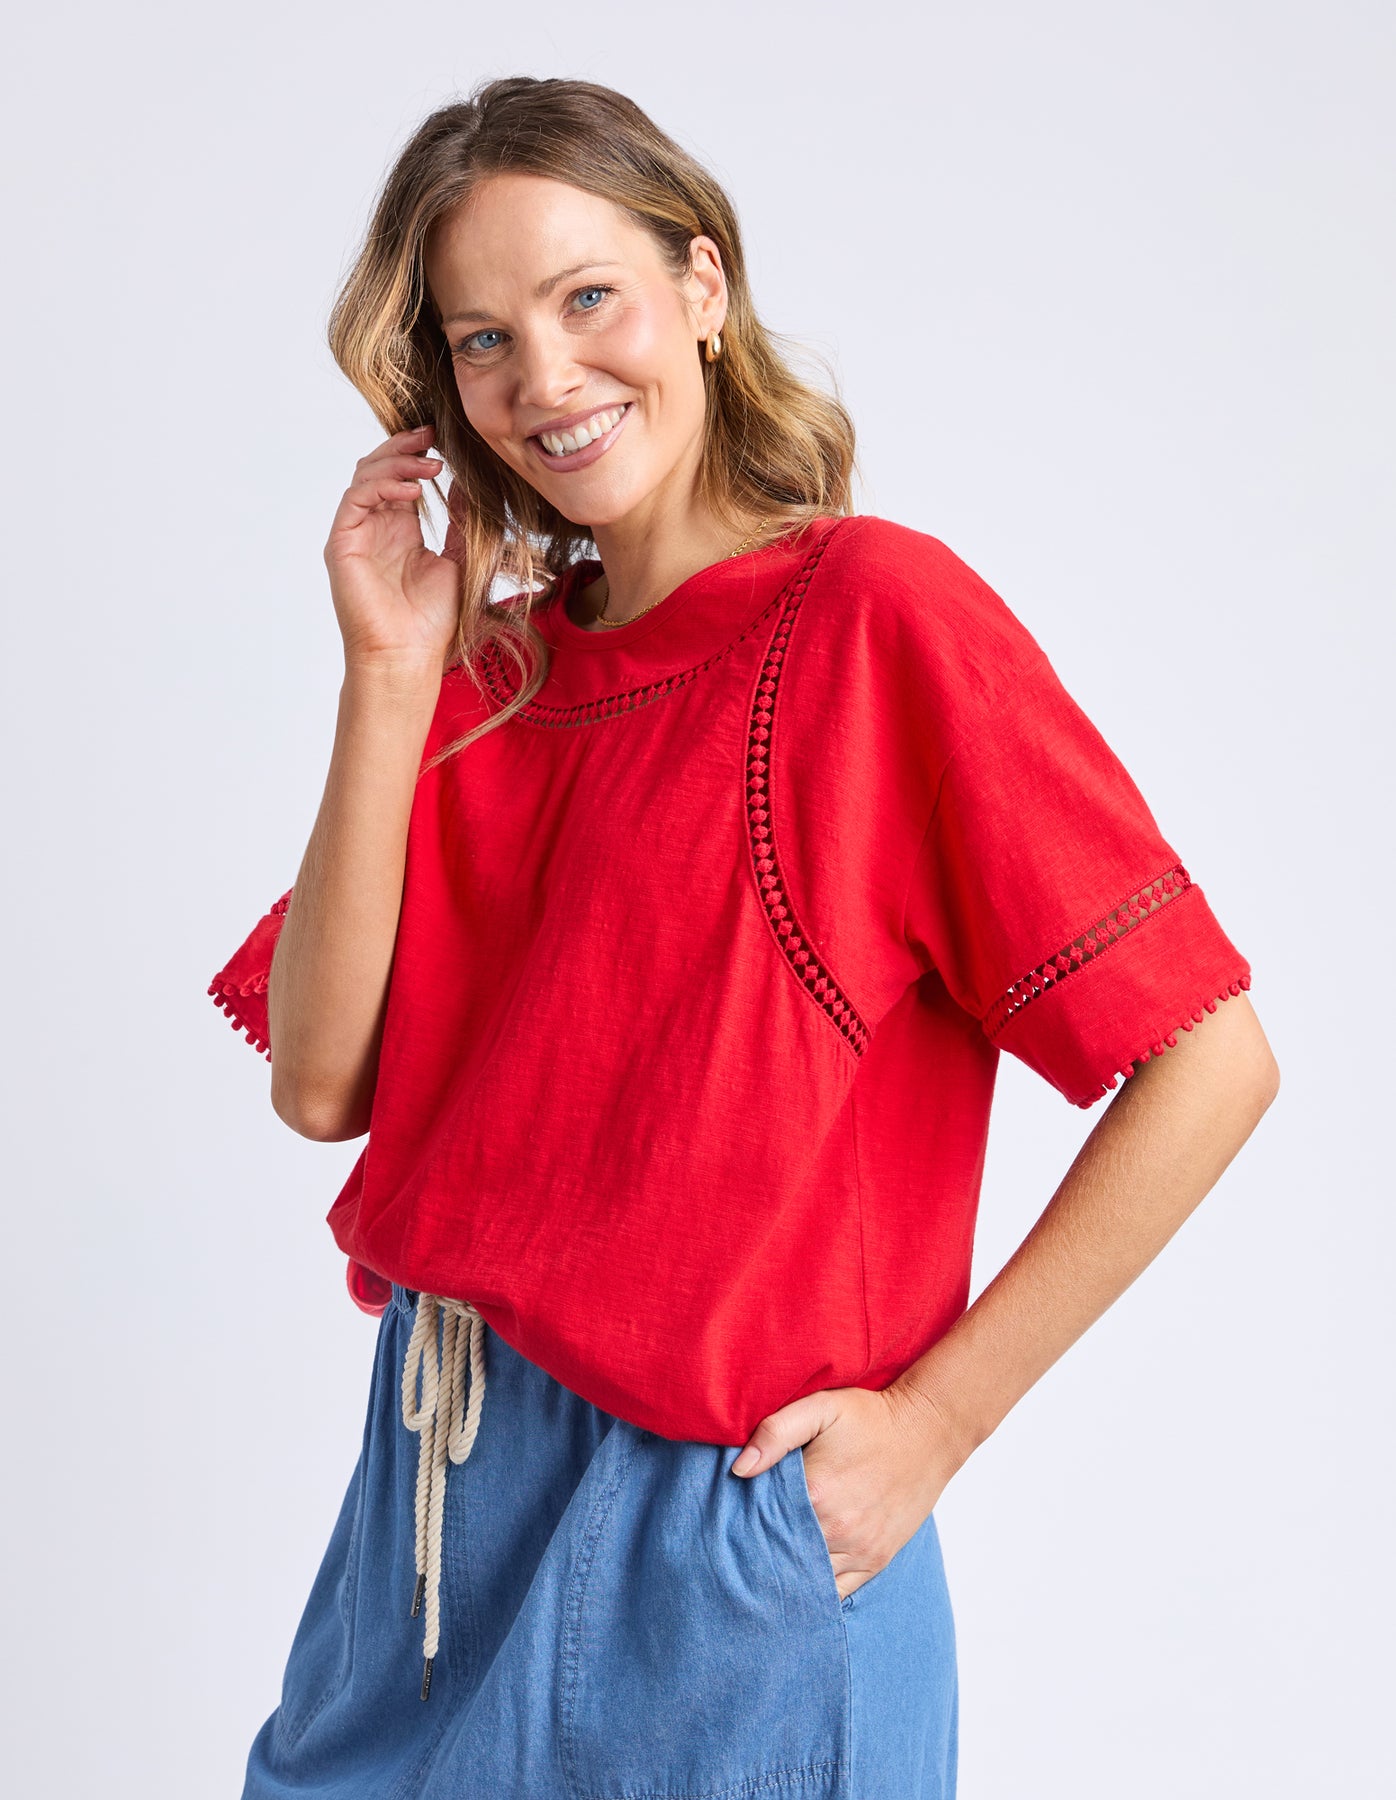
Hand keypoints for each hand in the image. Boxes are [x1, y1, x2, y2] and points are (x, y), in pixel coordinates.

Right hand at [323, 422, 462, 672]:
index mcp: (399, 530)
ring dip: (397, 463)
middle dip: (404, 447)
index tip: (444, 440)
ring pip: (365, 477)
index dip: (417, 455)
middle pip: (378, 468)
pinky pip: (357, 499)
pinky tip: (412, 492)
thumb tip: (470, 485)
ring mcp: (356, 534)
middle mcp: (374, 527)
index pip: (401, 478)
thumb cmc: (432, 621)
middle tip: (433, 435)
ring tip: (430, 465)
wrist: (408, 655)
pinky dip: (383, 487)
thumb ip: (461, 523)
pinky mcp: (342, 543)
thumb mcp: (458, 560)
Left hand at [730, 1381, 967, 1601]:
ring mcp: (860, 1549)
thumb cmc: (870, 1417)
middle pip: (783, 1558)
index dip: (742, 1530)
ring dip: (788, 1577)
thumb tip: (739, 1470)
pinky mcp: (877, 1559)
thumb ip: (775, 1432)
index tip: (727, 1533)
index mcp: (815, 1493)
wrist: (928, 1431)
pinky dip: (817, 1591)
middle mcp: (837, 1529)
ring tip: (765, 1573)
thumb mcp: (820, 1408)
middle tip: (737, 1560)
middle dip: (761, 1558)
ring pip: (809, 1581)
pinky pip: (839, 1592)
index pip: (762, 1526)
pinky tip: (800, 1584)